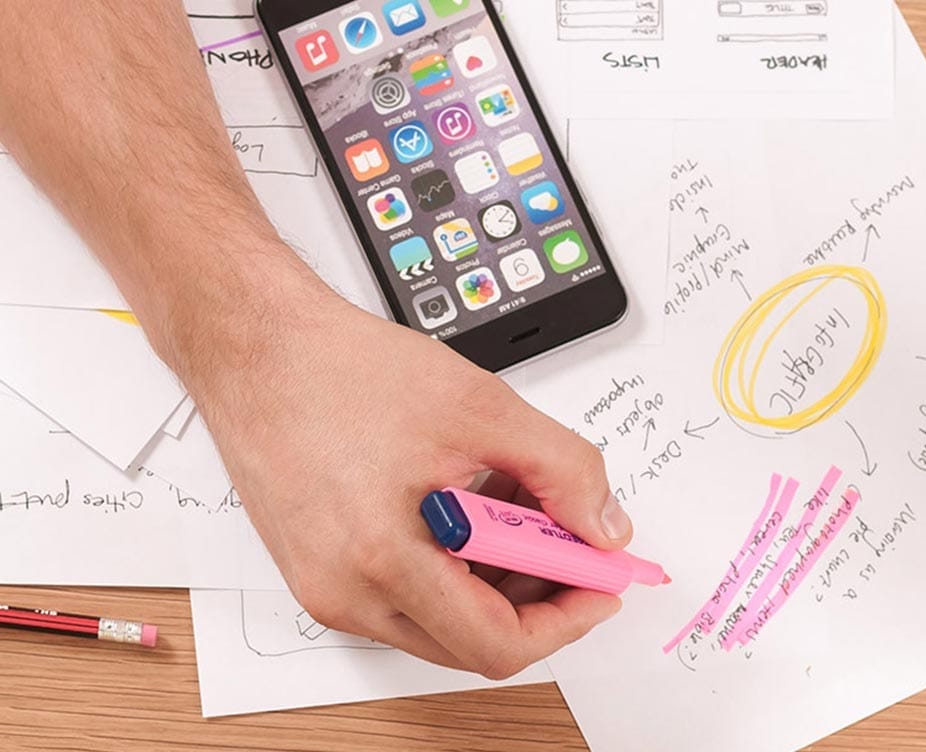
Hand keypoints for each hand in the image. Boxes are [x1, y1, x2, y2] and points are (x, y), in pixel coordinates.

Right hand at [176, 255, 633, 678]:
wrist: (256, 346)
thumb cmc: (340, 368)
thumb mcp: (480, 406)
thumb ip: (561, 470)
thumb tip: (604, 527)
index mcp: (381, 560)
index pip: (498, 644)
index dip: (566, 620)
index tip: (600, 584)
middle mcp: (345, 593)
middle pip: (470, 638)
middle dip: (535, 592)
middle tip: (565, 535)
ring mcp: (325, 585)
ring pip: (439, 617)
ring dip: (494, 574)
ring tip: (511, 499)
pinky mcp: (316, 567)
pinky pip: (403, 591)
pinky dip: (451, 562)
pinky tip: (467, 501)